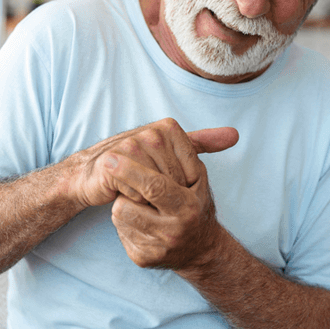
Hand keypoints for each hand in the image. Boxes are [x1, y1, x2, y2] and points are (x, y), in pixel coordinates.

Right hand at [66, 118, 236, 209]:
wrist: (94, 177)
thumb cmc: (135, 168)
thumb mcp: (174, 156)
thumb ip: (202, 143)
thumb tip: (235, 135)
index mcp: (168, 128)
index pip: (192, 168)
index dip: (183, 185)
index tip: (169, 185)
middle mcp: (150, 132)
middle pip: (175, 180)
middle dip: (166, 195)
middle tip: (151, 194)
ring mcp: (130, 145)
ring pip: (156, 187)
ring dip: (149, 200)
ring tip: (137, 193)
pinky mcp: (111, 163)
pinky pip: (135, 192)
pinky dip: (132, 200)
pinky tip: (121, 193)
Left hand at [104, 119, 237, 269]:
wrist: (200, 250)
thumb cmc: (196, 203)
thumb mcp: (200, 178)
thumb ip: (198, 152)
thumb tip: (232, 132)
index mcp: (188, 208)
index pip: (154, 186)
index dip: (130, 170)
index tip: (110, 156)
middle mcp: (173, 231)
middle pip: (132, 204)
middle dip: (118, 181)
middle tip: (106, 161)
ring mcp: (157, 248)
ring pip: (121, 214)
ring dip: (123, 201)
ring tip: (137, 198)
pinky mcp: (142, 259)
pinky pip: (120, 230)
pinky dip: (124, 220)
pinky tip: (136, 217)